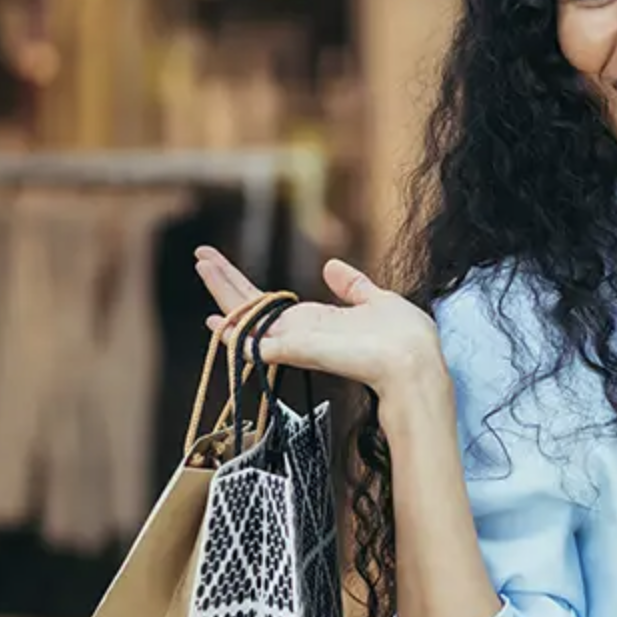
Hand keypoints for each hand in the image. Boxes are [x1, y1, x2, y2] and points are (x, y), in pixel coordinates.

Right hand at [194, 247, 443, 397]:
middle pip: (250, 305)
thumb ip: (352, 286)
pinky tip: (216, 324)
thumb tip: (331, 266)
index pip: (269, 302)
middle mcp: (299, 333)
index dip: (243, 284)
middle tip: (199, 255)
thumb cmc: (403, 338)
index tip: (220, 263)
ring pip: (249, 318)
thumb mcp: (376, 300)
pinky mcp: (300, 351)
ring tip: (201, 264)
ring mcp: (297, 343)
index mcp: (315, 321)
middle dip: (224, 281)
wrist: (416, 362)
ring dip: (224, 293)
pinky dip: (237, 336)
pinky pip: (260, 345)